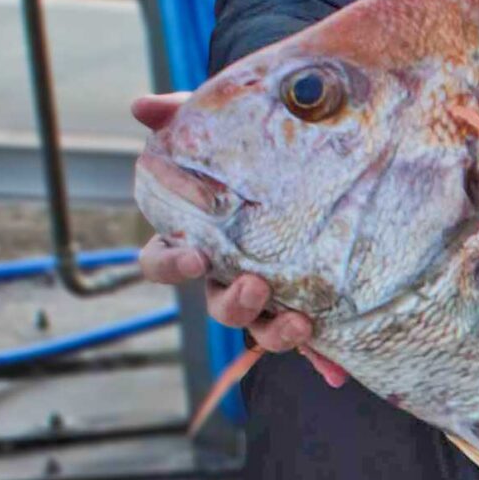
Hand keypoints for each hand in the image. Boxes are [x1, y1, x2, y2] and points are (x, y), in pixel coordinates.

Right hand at [132, 91, 345, 387]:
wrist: (301, 158)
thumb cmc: (243, 148)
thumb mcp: (215, 126)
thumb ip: (178, 115)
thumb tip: (141, 107)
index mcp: (193, 241)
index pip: (160, 263)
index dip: (169, 264)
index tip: (190, 254)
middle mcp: (223, 277)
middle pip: (215, 305)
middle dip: (233, 302)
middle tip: (255, 286)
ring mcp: (263, 298)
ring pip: (259, 329)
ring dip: (276, 333)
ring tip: (300, 321)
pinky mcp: (299, 306)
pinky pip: (308, 341)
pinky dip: (320, 358)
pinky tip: (337, 372)